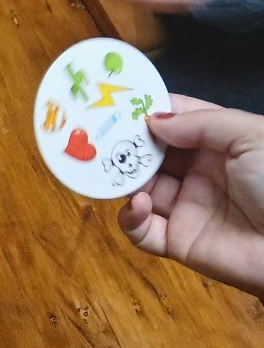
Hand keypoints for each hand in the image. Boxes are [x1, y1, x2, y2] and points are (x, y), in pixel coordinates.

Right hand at [118, 95, 263, 298]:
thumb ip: (200, 123)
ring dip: (123, 180)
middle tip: (100, 138)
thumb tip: (152, 120)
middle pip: (152, 155)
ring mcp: (186, 207)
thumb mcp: (250, 137)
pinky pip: (142, 231)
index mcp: (220, 144)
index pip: (177, 121)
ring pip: (140, 190)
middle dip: (126, 146)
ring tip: (111, 170)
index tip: (120, 106)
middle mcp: (200, 173)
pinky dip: (131, 218)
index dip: (150, 112)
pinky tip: (136, 204)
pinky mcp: (177, 241)